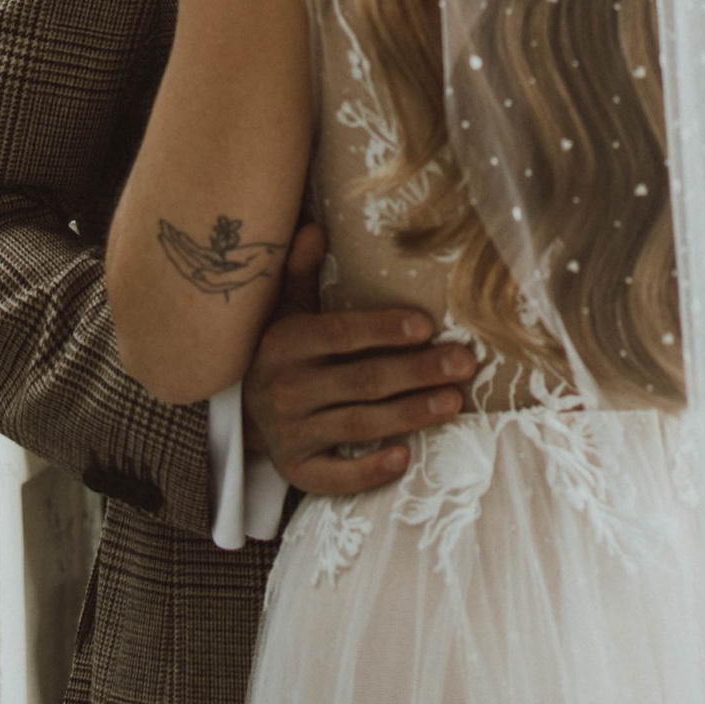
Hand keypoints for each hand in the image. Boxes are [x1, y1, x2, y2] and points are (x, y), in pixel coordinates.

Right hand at [242, 227, 479, 495]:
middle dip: (418, 372)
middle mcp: (287, 389)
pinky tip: (404, 457)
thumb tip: (314, 227)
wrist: (239, 414)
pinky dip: (368, 471)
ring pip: (359, 424)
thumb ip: (299, 272)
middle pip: (362, 381)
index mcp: (286, 344)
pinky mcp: (297, 470)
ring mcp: (291, 433)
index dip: (383, 329)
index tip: (426, 325)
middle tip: (465, 364)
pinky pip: (334, 476)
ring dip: (410, 414)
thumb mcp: (283, 310)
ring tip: (454, 402)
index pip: (340, 334)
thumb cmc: (278, 353)